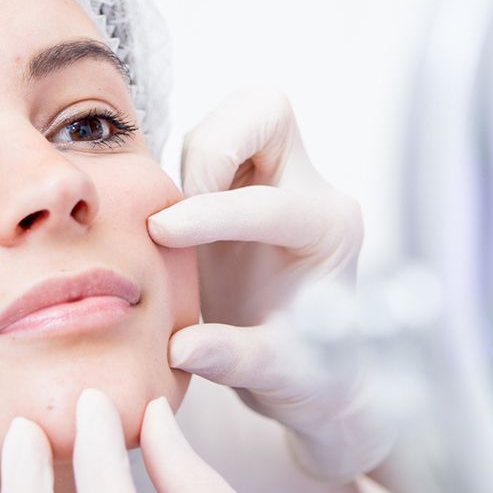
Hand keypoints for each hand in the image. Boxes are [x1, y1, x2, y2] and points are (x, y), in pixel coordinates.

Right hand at [147, 87, 395, 482]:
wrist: (311, 377)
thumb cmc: (309, 379)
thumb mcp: (279, 381)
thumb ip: (235, 361)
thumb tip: (184, 348)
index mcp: (330, 231)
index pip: (269, 200)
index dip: (213, 213)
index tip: (163, 233)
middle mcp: (310, 191)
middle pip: (264, 111)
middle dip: (213, 146)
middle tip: (174, 212)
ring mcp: (276, 181)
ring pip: (225, 122)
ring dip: (188, 164)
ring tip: (166, 226)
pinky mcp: (240, 186)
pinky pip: (202, 150)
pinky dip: (176, 174)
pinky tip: (162, 224)